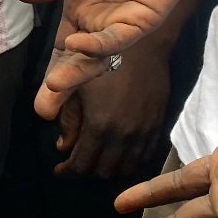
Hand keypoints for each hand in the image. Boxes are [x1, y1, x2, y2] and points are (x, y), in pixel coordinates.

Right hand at [15, 0, 217, 120]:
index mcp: (80, 2)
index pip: (63, 44)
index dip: (53, 67)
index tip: (40, 95)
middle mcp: (99, 18)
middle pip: (76, 59)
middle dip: (61, 85)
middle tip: (44, 110)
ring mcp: (121, 21)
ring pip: (95, 55)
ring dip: (75, 72)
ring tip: (54, 86)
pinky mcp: (144, 18)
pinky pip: (119, 38)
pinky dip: (98, 43)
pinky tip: (78, 44)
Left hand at [56, 38, 172, 179]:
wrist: (144, 46)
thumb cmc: (104, 60)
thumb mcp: (76, 85)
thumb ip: (66, 117)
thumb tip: (61, 146)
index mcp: (100, 126)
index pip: (81, 164)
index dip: (68, 171)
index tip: (60, 170)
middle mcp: (123, 136)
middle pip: (103, 171)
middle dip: (86, 171)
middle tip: (77, 162)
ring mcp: (143, 133)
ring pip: (125, 169)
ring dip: (109, 168)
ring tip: (97, 159)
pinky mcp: (157, 127)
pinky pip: (145, 158)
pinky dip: (130, 161)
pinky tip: (120, 153)